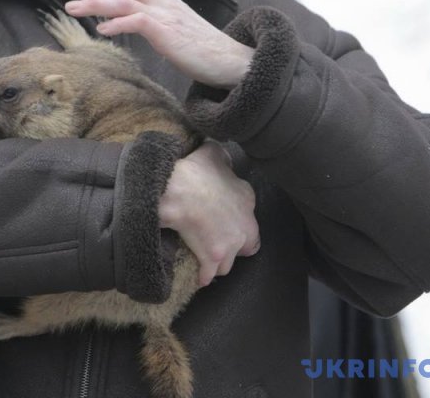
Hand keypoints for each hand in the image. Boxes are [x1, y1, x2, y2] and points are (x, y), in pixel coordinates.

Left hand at [60, 0, 253, 88]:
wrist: (229, 61)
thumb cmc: (197, 47)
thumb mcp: (168, 25)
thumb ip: (145, 16)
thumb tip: (119, 13)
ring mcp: (165, 13)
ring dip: (93, 3)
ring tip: (71, 8)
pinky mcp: (167, 31)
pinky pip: (137, 21)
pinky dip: (116, 23)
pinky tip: (101, 30)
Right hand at [158, 140, 259, 286]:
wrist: (178, 192)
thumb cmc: (196, 171)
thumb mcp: (213, 153)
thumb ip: (222, 157)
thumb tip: (221, 156)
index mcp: (247, 200)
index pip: (250, 217)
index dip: (237, 220)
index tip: (224, 219)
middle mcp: (245, 227)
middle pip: (247, 247)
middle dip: (235, 247)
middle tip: (218, 242)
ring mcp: (230, 246)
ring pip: (228, 264)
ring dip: (219, 263)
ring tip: (207, 259)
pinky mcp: (212, 259)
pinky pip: (208, 275)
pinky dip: (202, 276)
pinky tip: (198, 276)